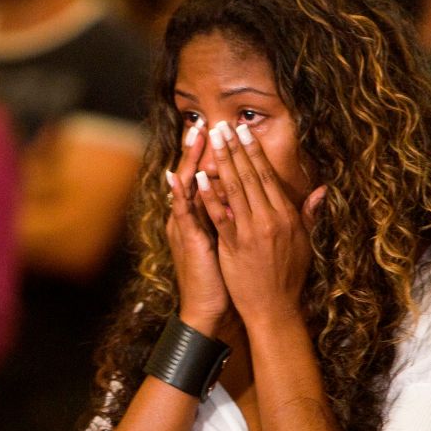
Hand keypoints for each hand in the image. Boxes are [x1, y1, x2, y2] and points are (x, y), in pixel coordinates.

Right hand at [166, 120, 230, 334]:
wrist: (210, 309)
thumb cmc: (226, 280)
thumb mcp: (234, 245)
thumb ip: (239, 221)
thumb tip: (250, 203)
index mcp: (203, 216)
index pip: (208, 178)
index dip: (215, 155)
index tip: (223, 132)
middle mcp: (191, 217)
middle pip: (194, 174)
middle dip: (198, 148)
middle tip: (203, 122)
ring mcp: (186, 226)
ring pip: (186, 186)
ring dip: (189, 159)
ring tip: (192, 136)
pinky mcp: (187, 239)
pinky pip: (184, 212)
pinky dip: (182, 193)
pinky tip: (180, 175)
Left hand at [195, 122, 325, 326]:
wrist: (275, 308)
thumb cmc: (289, 277)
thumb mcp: (305, 243)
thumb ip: (309, 215)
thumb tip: (322, 190)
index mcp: (286, 216)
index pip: (267, 176)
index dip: (253, 152)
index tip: (243, 132)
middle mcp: (270, 219)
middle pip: (250, 176)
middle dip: (234, 149)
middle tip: (222, 126)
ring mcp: (251, 232)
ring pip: (234, 189)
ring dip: (221, 162)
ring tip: (210, 141)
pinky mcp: (234, 245)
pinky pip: (220, 215)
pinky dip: (209, 195)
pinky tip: (199, 178)